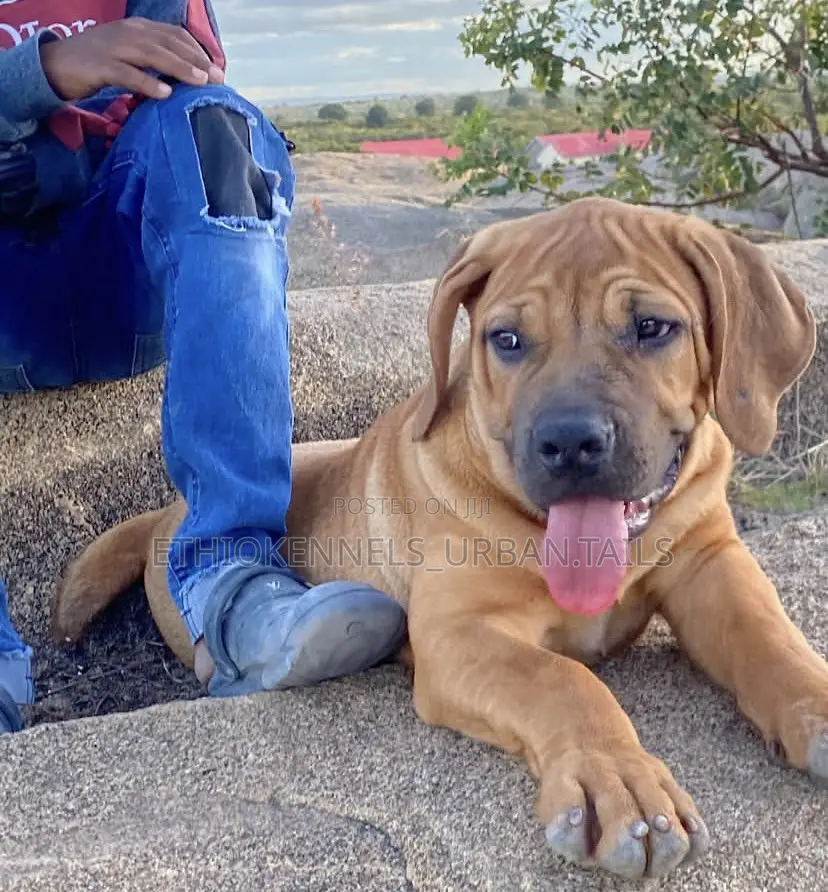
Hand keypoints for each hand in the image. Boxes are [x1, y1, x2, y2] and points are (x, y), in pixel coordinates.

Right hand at [40, 18, 224, 101]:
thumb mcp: (129, 56)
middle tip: (217, 78)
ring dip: (179, 67)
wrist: (55, 65)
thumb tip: (187, 77)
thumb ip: (154, 61)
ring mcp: (114, 47)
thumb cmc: (98, 64)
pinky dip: (147, 82)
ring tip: (200, 82)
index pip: (174, 34)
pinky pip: (128, 73)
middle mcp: (128, 33)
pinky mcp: (100, 66)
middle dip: (196, 60)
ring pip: (152, 54)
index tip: (216, 69)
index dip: (197, 51)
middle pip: (168, 43)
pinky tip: (165, 93)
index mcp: (137, 29)